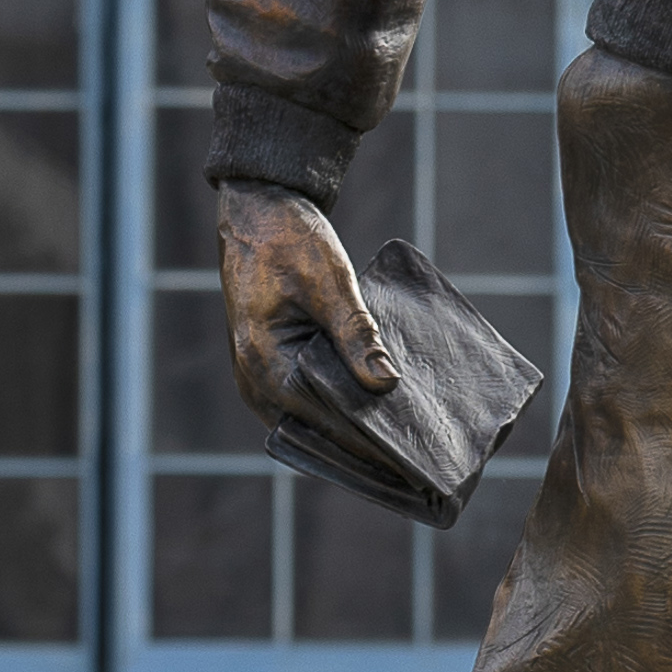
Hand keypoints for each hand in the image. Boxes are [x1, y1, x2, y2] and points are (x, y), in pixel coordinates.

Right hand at [215, 178, 395, 429]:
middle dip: (363, 444)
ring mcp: (259, 381)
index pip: (325, 422)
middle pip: (317, 432)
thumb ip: (356, 334)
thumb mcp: (330, 283)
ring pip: (310, 424)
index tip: (410, 453)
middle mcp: (255, 383)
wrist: (258, 215)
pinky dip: (337, 411)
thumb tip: (386, 383)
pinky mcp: (271, 372)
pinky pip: (306, 406)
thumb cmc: (290, 242)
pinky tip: (376, 411)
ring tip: (402, 438)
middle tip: (415, 455)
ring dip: (351, 431)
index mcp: (265, 365)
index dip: (368, 440)